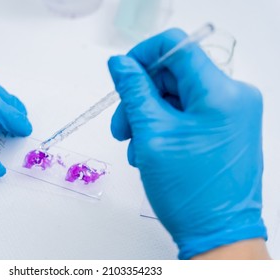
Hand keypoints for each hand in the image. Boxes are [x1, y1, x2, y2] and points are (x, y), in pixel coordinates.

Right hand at [108, 29, 266, 258]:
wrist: (217, 233)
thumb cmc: (189, 191)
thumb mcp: (152, 134)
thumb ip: (133, 92)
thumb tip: (120, 64)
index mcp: (221, 93)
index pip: (177, 46)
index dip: (143, 56)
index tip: (122, 75)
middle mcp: (233, 98)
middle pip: (174, 75)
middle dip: (141, 96)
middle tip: (122, 125)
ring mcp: (231, 115)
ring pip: (176, 97)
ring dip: (148, 116)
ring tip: (136, 146)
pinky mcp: (224, 129)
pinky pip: (187, 114)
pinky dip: (163, 127)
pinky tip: (151, 150)